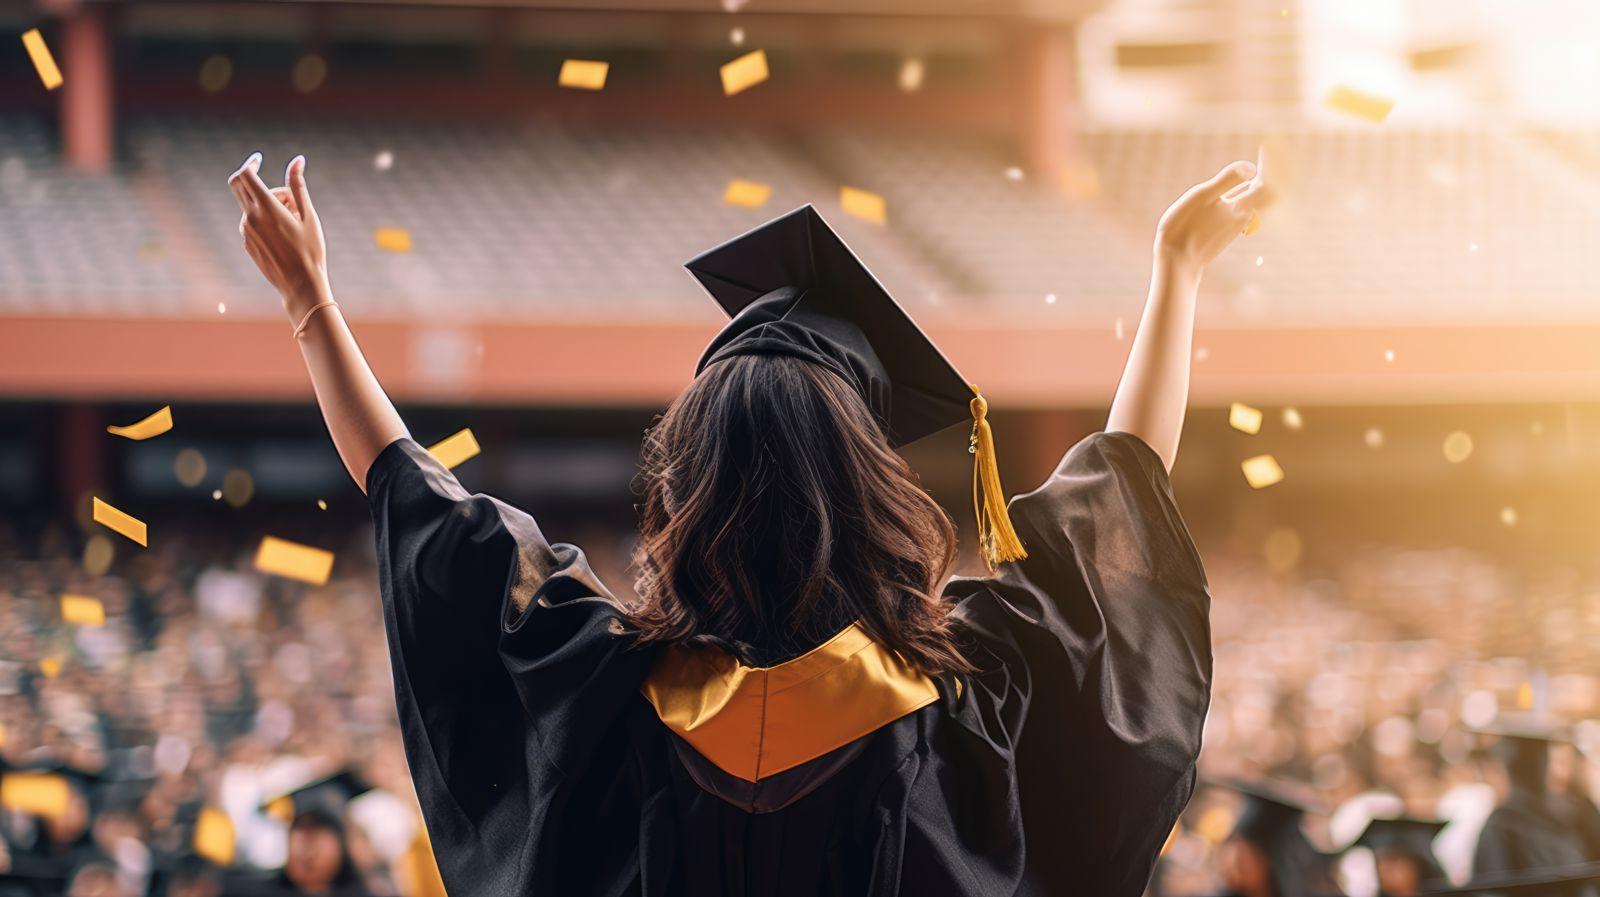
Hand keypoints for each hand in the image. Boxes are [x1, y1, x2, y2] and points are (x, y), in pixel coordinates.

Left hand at [228, 153, 329, 316]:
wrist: (300, 285)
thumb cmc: (310, 250)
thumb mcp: (308, 215)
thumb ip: (298, 185)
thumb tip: (297, 160)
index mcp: (265, 208)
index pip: (245, 175)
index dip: (251, 163)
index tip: (260, 159)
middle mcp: (250, 218)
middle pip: (240, 186)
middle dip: (260, 182)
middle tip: (286, 195)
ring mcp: (246, 231)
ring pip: (250, 205)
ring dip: (268, 203)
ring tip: (295, 221)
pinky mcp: (247, 242)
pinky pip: (252, 222)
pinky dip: (265, 219)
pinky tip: (286, 235)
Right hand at [1154, 145, 1269, 273]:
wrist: (1177, 263)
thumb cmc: (1185, 227)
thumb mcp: (1201, 197)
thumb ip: (1227, 180)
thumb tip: (1251, 166)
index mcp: (1242, 205)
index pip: (1266, 180)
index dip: (1269, 162)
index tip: (1266, 144)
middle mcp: (1244, 216)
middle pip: (1265, 190)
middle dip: (1265, 171)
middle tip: (1265, 152)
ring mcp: (1236, 225)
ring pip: (1254, 200)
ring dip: (1255, 183)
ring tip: (1254, 168)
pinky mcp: (1226, 230)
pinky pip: (1243, 208)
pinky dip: (1244, 195)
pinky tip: (1237, 190)